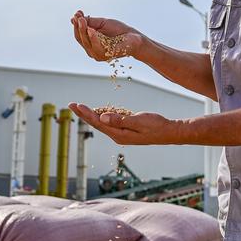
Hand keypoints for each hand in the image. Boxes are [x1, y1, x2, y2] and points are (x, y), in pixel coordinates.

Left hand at [68, 102, 183, 144]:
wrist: (169, 132)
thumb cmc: (156, 126)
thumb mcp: (138, 121)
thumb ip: (120, 119)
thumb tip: (102, 117)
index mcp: (119, 134)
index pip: (97, 122)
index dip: (85, 113)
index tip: (75, 105)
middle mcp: (118, 135)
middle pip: (96, 123)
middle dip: (83, 113)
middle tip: (71, 105)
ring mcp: (122, 133)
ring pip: (102, 122)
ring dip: (91, 114)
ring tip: (80, 107)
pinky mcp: (126, 129)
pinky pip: (111, 122)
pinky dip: (103, 115)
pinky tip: (99, 111)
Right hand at [70, 10, 143, 61]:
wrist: (134, 37)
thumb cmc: (118, 31)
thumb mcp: (101, 23)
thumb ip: (89, 22)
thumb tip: (74, 18)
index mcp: (90, 43)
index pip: (79, 35)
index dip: (76, 25)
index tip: (77, 13)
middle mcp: (92, 51)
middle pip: (81, 39)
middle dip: (79, 27)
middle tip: (79, 16)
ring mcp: (99, 55)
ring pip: (87, 43)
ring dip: (84, 31)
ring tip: (83, 21)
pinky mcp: (107, 55)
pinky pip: (98, 48)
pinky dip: (94, 38)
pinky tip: (91, 30)